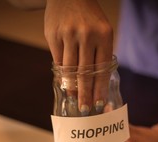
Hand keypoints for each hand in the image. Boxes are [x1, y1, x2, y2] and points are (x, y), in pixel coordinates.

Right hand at [44, 0, 112, 114]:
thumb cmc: (89, 16)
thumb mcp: (102, 30)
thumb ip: (100, 53)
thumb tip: (98, 83)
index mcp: (104, 35)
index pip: (102, 68)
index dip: (100, 88)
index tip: (99, 102)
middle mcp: (87, 35)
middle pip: (86, 72)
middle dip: (86, 94)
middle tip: (85, 108)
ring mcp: (68, 35)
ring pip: (70, 69)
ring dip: (72, 87)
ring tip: (74, 98)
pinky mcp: (53, 36)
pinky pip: (58, 61)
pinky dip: (63, 74)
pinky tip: (66, 83)